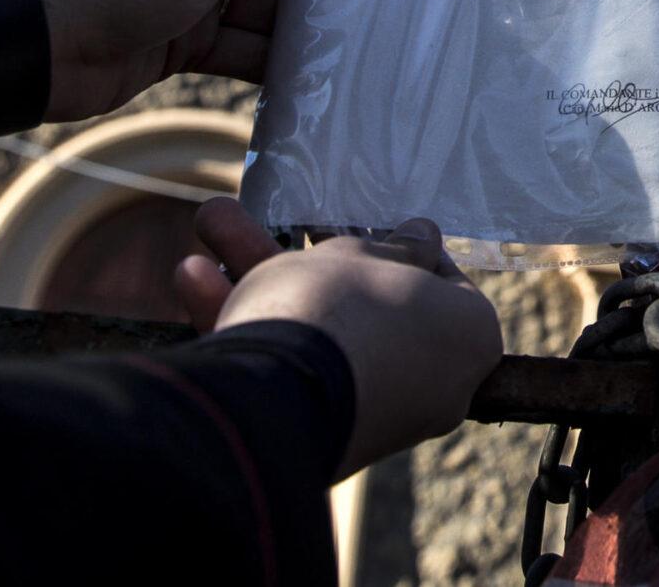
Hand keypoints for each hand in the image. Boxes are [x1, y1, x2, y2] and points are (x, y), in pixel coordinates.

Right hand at [177, 199, 502, 476]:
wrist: (276, 401)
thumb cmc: (345, 310)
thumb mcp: (369, 256)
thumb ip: (397, 248)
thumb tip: (425, 238)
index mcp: (465, 342)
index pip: (445, 286)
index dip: (406, 251)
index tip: (371, 228)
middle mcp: (424, 388)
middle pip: (362, 305)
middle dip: (309, 256)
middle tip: (285, 223)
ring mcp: (364, 417)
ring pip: (310, 332)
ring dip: (256, 277)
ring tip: (211, 224)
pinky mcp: (304, 435)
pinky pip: (280, 368)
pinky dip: (242, 325)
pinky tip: (193, 280)